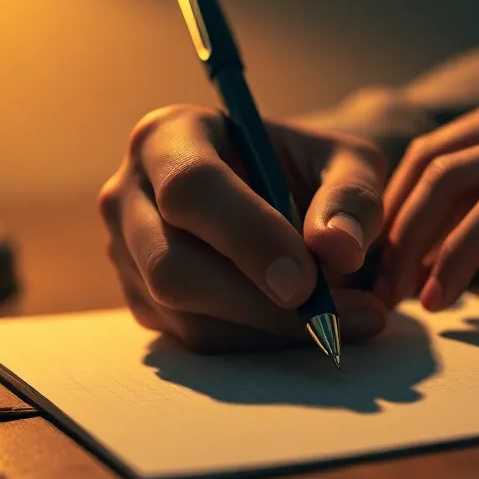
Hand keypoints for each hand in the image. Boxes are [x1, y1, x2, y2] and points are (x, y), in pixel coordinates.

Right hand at [98, 104, 389, 351]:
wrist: (286, 197)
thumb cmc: (311, 170)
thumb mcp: (348, 162)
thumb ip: (352, 196)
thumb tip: (339, 249)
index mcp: (169, 135)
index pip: (191, 188)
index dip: (247, 238)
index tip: (306, 281)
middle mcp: (129, 193)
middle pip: (171, 265)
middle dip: (255, 303)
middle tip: (330, 322)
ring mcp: (125, 253)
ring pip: (182, 313)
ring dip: (264, 331)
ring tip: (341, 324)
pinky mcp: (141, 300)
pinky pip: (192, 339)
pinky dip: (255, 343)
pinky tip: (303, 326)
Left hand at [378, 76, 478, 309]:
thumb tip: (438, 240)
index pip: (436, 149)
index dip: (395, 208)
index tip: (378, 262)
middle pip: (435, 161)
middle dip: (394, 229)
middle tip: (375, 286)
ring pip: (457, 181)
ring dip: (415, 246)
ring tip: (401, 297)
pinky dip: (460, 256)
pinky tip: (445, 294)